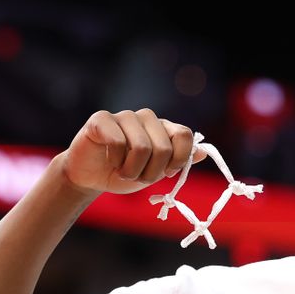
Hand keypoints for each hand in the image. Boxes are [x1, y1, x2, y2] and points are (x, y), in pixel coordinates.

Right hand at [61, 109, 204, 194]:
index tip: (167, 173)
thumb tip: (204, 153)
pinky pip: (118, 142)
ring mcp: (124, 116)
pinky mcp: (102, 118)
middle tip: (137, 176)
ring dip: (131, 170)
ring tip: (122, 170)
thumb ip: (178, 163)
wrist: (91, 178)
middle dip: (151, 173)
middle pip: (163, 148)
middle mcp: (146, 117)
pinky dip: (115, 160)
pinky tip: (109, 159)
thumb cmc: (124, 173)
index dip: (179, 160)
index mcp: (163, 128)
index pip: (184, 135)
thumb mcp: (156, 173)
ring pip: (141, 147)